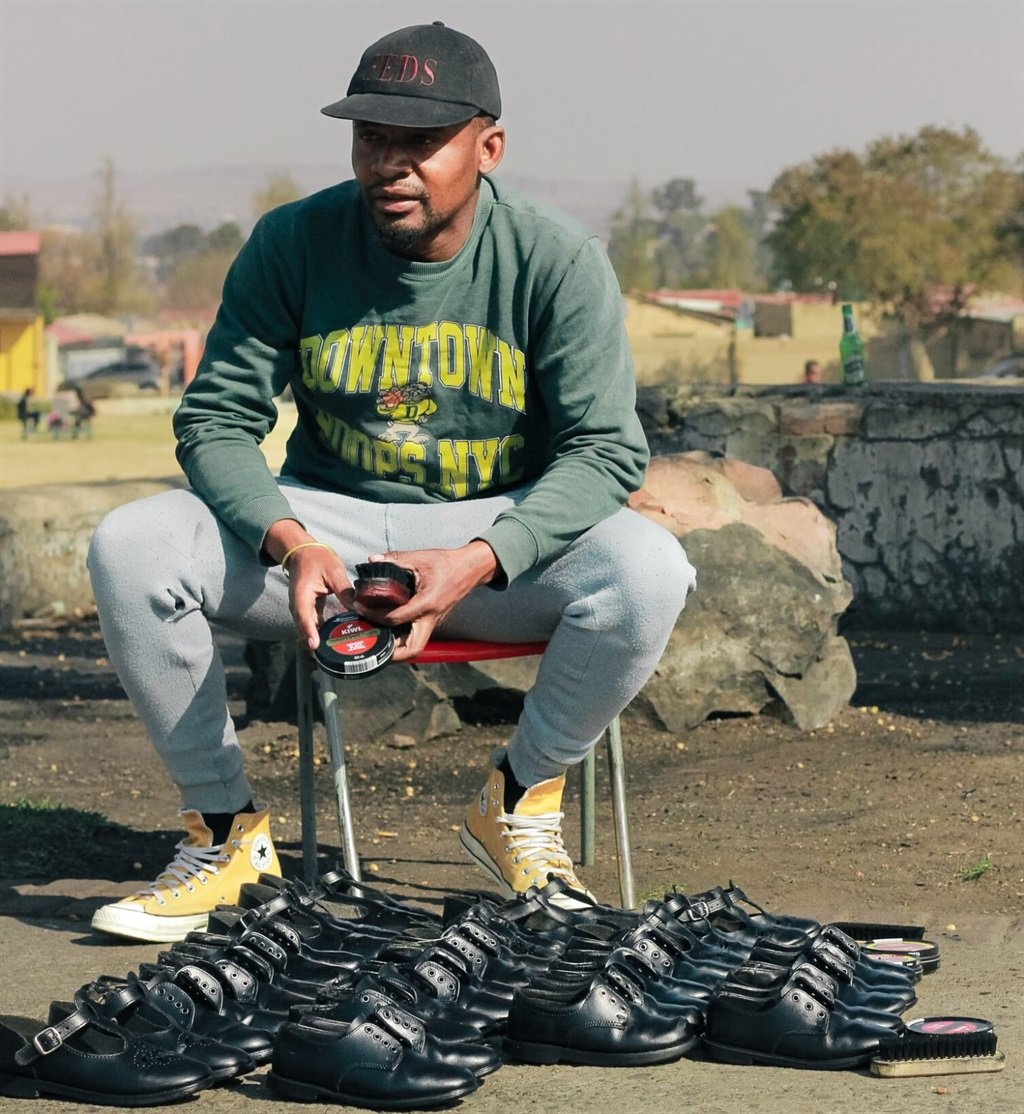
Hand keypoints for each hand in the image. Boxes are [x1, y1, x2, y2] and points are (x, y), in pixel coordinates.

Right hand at [286, 546, 353, 649]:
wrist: (302, 552)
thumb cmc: (317, 559)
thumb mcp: (334, 571)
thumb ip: (345, 590)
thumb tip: (358, 607)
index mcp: (302, 594)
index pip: (304, 616)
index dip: (309, 632)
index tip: (314, 646)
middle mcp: (298, 605)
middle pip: (304, 629)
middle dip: (315, 642)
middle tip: (332, 656)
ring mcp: (301, 609)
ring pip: (307, 629)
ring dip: (318, 639)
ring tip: (335, 652)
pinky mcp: (307, 610)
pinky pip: (312, 625)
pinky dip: (320, 632)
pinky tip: (335, 638)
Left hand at [354, 540, 497, 660]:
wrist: (471, 568)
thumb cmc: (448, 563)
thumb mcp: (420, 558)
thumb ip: (395, 559)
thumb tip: (372, 560)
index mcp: (427, 603)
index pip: (396, 619)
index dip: (375, 615)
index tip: (360, 608)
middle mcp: (431, 618)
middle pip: (413, 649)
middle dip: (391, 653)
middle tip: (370, 645)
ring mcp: (434, 622)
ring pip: (415, 646)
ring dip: (397, 649)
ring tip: (376, 640)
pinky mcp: (434, 621)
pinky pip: (417, 636)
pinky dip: (402, 639)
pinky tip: (388, 629)